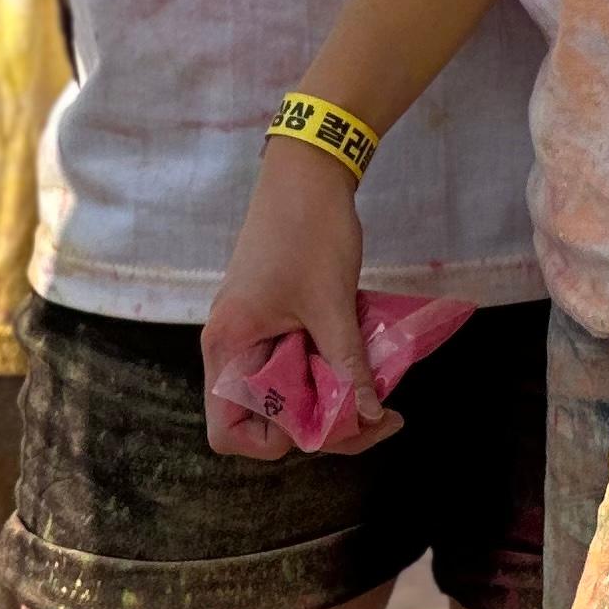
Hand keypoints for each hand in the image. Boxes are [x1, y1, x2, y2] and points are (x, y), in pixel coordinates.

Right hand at [201, 146, 393, 462]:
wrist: (308, 167)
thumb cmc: (309, 230)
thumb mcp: (332, 303)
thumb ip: (346, 366)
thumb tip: (368, 418)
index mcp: (229, 347)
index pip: (229, 433)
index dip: (276, 441)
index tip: (325, 420)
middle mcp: (232, 346)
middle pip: (265, 419)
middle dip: (321, 424)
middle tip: (378, 414)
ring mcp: (252, 331)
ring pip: (287, 392)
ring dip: (330, 397)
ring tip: (379, 391)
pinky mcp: (272, 317)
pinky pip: (296, 362)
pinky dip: (329, 368)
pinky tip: (365, 362)